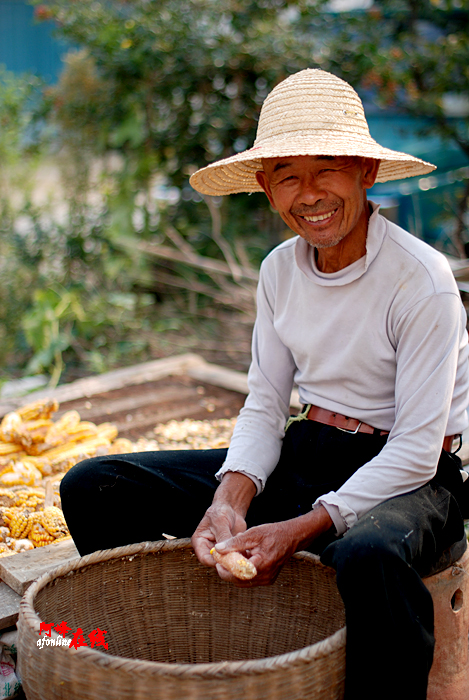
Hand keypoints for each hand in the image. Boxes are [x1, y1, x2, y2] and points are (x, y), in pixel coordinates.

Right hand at [191, 501, 247, 567]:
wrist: (231, 508)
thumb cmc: (220, 511)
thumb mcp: (220, 522)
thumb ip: (223, 536)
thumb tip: (225, 551)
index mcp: (200, 542)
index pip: (205, 558)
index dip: (215, 561)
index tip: (227, 560)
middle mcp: (208, 549)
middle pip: (216, 562)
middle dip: (227, 562)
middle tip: (238, 558)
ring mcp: (220, 551)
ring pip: (227, 561)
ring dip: (236, 557)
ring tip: (243, 548)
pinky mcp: (230, 551)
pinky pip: (235, 557)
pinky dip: (241, 555)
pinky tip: (247, 548)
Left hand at [212, 505, 333, 586]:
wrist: (291, 537)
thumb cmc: (272, 533)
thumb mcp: (252, 533)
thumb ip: (235, 542)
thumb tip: (218, 549)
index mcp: (261, 565)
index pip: (237, 574)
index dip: (224, 569)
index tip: (217, 560)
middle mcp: (265, 576)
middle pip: (239, 581)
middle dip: (228, 571)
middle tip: (221, 559)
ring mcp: (267, 579)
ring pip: (244, 581)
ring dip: (235, 571)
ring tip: (234, 556)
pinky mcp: (268, 579)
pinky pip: (251, 579)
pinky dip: (244, 572)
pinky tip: (244, 559)